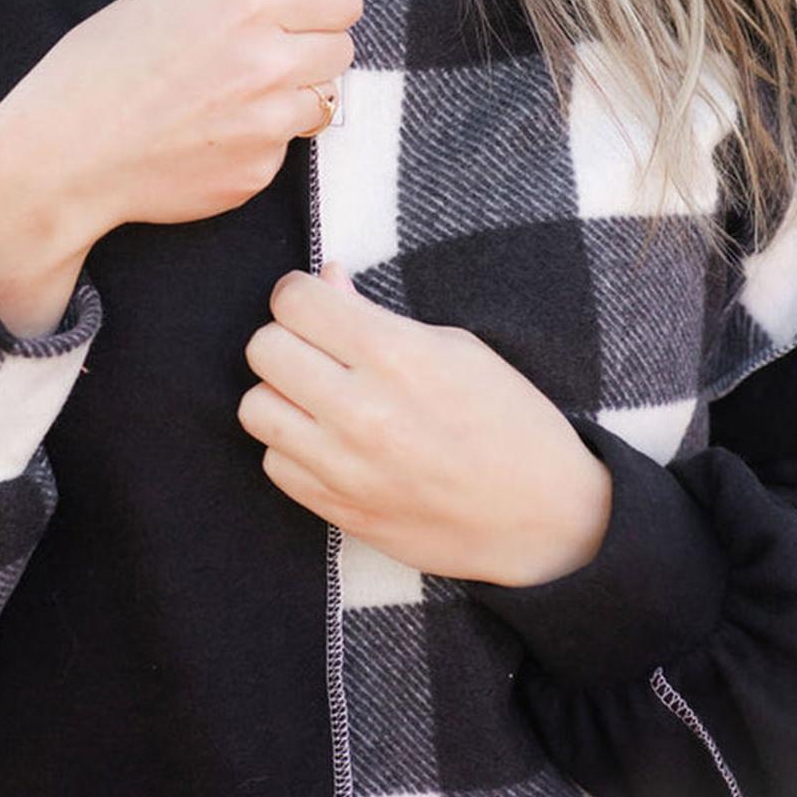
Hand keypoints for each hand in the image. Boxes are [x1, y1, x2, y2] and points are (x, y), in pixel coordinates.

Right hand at [0, 0, 362, 244]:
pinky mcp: (259, 171)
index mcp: (248, 0)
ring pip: (322, 100)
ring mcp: (269, 123)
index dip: (320, 4)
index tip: (297, 13)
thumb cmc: (104, 64)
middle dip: (309, 48)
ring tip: (232, 96)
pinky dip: (259, 139)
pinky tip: (209, 134)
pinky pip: (285, 146)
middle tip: (260, 55)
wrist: (66, 153)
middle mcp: (269, 60)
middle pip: (342, 49)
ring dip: (289, 94)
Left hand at [236, 260, 613, 587]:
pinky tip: (330, 442)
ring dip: (280, 394)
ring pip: (254, 408)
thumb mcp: (457, 348)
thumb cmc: (509, 422)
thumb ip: (376, 313)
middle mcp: (361, 411)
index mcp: (396, 355)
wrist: (542, 518)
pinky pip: (274, 464)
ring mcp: (344, 467)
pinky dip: (292, 448)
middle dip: (287, 338)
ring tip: (318, 397)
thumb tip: (324, 278)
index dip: (299, 293)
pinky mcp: (336, 510)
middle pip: (263, 348)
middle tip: (318, 348)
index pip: (293, 301)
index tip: (316, 302)